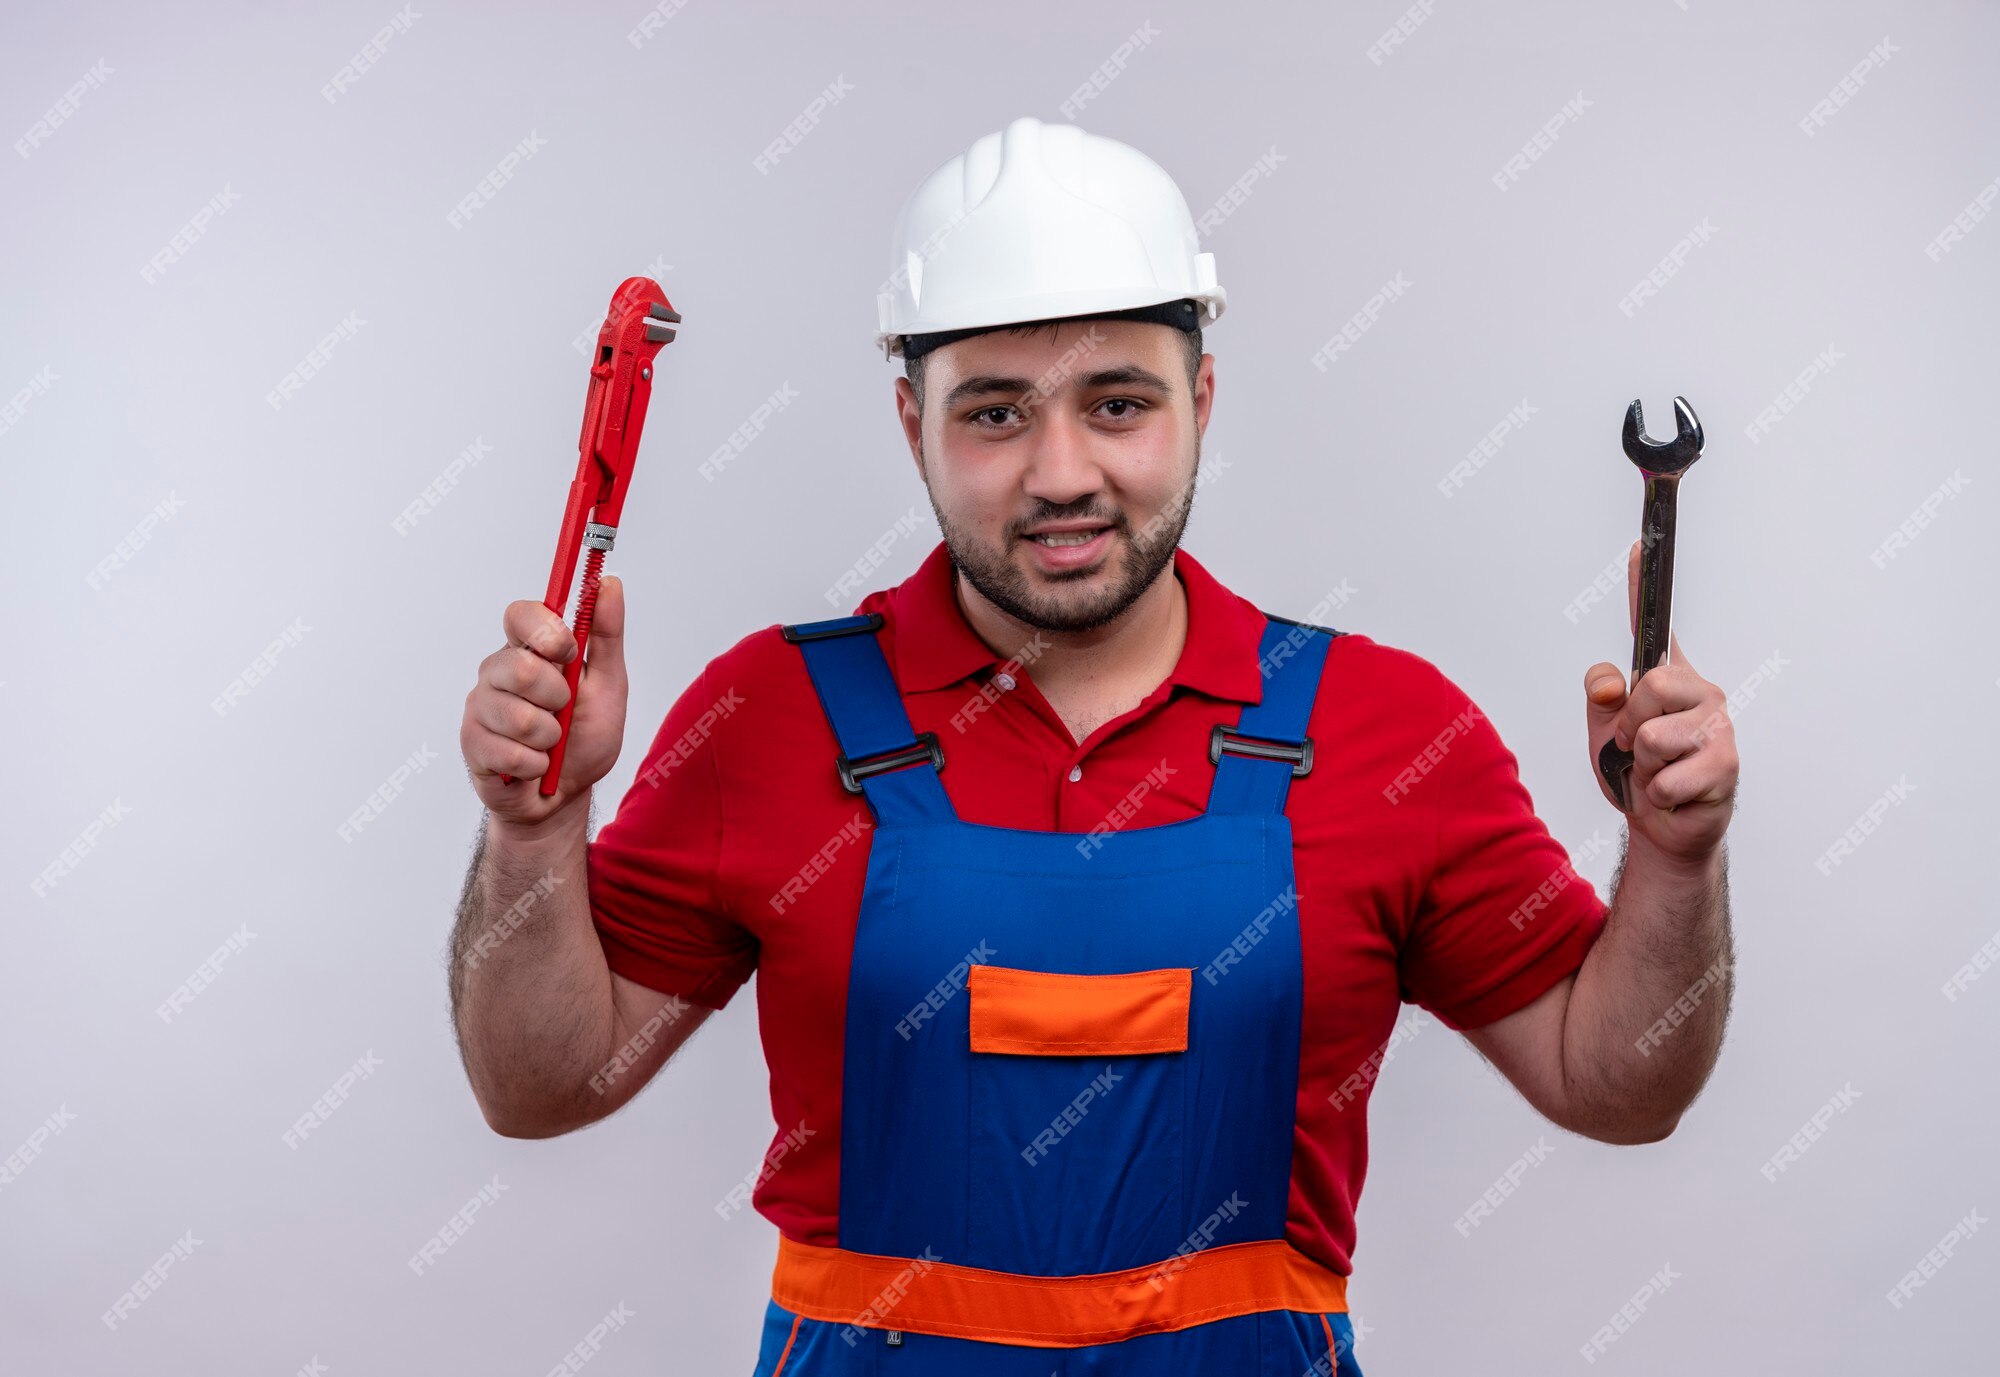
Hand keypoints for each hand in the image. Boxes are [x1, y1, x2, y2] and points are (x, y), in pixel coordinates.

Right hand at [461, 574, 629, 828]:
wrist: (565, 796)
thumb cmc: (584, 738)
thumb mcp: (610, 684)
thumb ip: (607, 635)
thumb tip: (609, 583)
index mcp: (530, 649)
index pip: (520, 614)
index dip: (545, 630)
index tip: (569, 651)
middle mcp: (498, 671)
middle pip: (521, 667)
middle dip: (558, 697)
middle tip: (563, 710)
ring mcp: (481, 707)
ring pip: (519, 716)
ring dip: (551, 738)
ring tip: (551, 743)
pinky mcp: (472, 744)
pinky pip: (511, 752)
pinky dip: (537, 765)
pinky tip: (534, 765)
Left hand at [1584, 541, 1736, 863]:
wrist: (1660, 825)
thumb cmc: (1636, 771)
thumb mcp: (1604, 730)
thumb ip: (1601, 697)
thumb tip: (1610, 685)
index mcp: (1670, 678)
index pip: (1654, 625)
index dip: (1643, 583)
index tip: (1639, 544)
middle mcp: (1701, 692)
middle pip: (1649, 686)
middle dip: (1629, 727)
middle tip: (1637, 748)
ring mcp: (1718, 727)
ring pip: (1651, 736)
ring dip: (1641, 766)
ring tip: (1657, 772)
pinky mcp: (1726, 766)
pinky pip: (1664, 776)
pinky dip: (1656, 794)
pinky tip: (1675, 794)